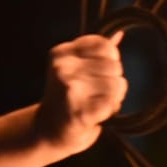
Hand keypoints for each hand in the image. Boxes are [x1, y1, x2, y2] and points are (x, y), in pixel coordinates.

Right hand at [35, 32, 127, 153]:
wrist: (47, 132)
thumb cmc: (66, 99)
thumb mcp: (74, 69)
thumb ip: (96, 52)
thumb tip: (119, 34)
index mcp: (61, 53)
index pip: (105, 45)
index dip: (111, 60)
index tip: (100, 73)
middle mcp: (63, 68)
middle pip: (114, 66)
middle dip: (114, 82)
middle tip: (98, 94)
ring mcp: (70, 89)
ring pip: (117, 85)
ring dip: (114, 98)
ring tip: (98, 104)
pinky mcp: (79, 111)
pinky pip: (112, 104)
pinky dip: (110, 111)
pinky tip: (96, 115)